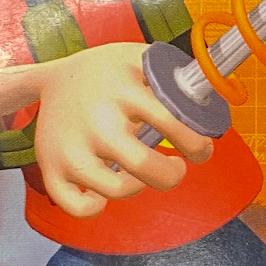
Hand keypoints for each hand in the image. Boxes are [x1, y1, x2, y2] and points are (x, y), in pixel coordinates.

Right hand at [0, 42, 213, 218]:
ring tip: (141, 174)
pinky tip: (104, 193)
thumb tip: (214, 98)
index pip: (172, 123)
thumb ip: (174, 76)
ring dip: (138, 187)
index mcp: (123, 89)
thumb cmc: (108, 73)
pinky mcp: (51, 168)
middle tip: (176, 169)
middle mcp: (96, 120)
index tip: (201, 149)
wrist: (54, 79)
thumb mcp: (139, 58)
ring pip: (116, 190)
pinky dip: (95, 207)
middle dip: (172, 175)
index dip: (196, 144)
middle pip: (144, 165)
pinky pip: (77, 207)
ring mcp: (71, 147)